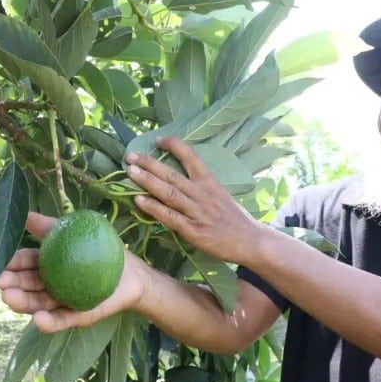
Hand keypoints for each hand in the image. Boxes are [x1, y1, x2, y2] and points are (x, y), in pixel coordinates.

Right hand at [0, 212, 153, 332]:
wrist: (133, 274)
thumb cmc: (103, 249)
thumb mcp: (73, 232)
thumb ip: (49, 226)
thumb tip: (25, 213)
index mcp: (46, 266)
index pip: (25, 265)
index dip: (12, 265)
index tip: (0, 263)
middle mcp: (49, 286)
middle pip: (26, 287)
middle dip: (11, 285)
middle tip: (0, 282)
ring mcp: (61, 303)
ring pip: (37, 306)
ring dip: (22, 304)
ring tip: (9, 298)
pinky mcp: (76, 317)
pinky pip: (60, 321)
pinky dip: (48, 323)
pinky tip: (38, 320)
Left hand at [125, 136, 262, 264]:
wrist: (250, 241)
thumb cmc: (234, 219)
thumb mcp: (221, 195)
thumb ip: (202, 187)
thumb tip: (180, 178)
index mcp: (210, 182)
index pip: (191, 158)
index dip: (174, 146)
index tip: (158, 140)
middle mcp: (202, 194)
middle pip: (173, 175)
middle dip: (150, 164)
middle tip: (131, 155)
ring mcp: (196, 212)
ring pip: (169, 193)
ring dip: (147, 181)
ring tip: (130, 171)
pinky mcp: (192, 231)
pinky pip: (169, 217)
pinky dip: (153, 208)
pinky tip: (138, 200)